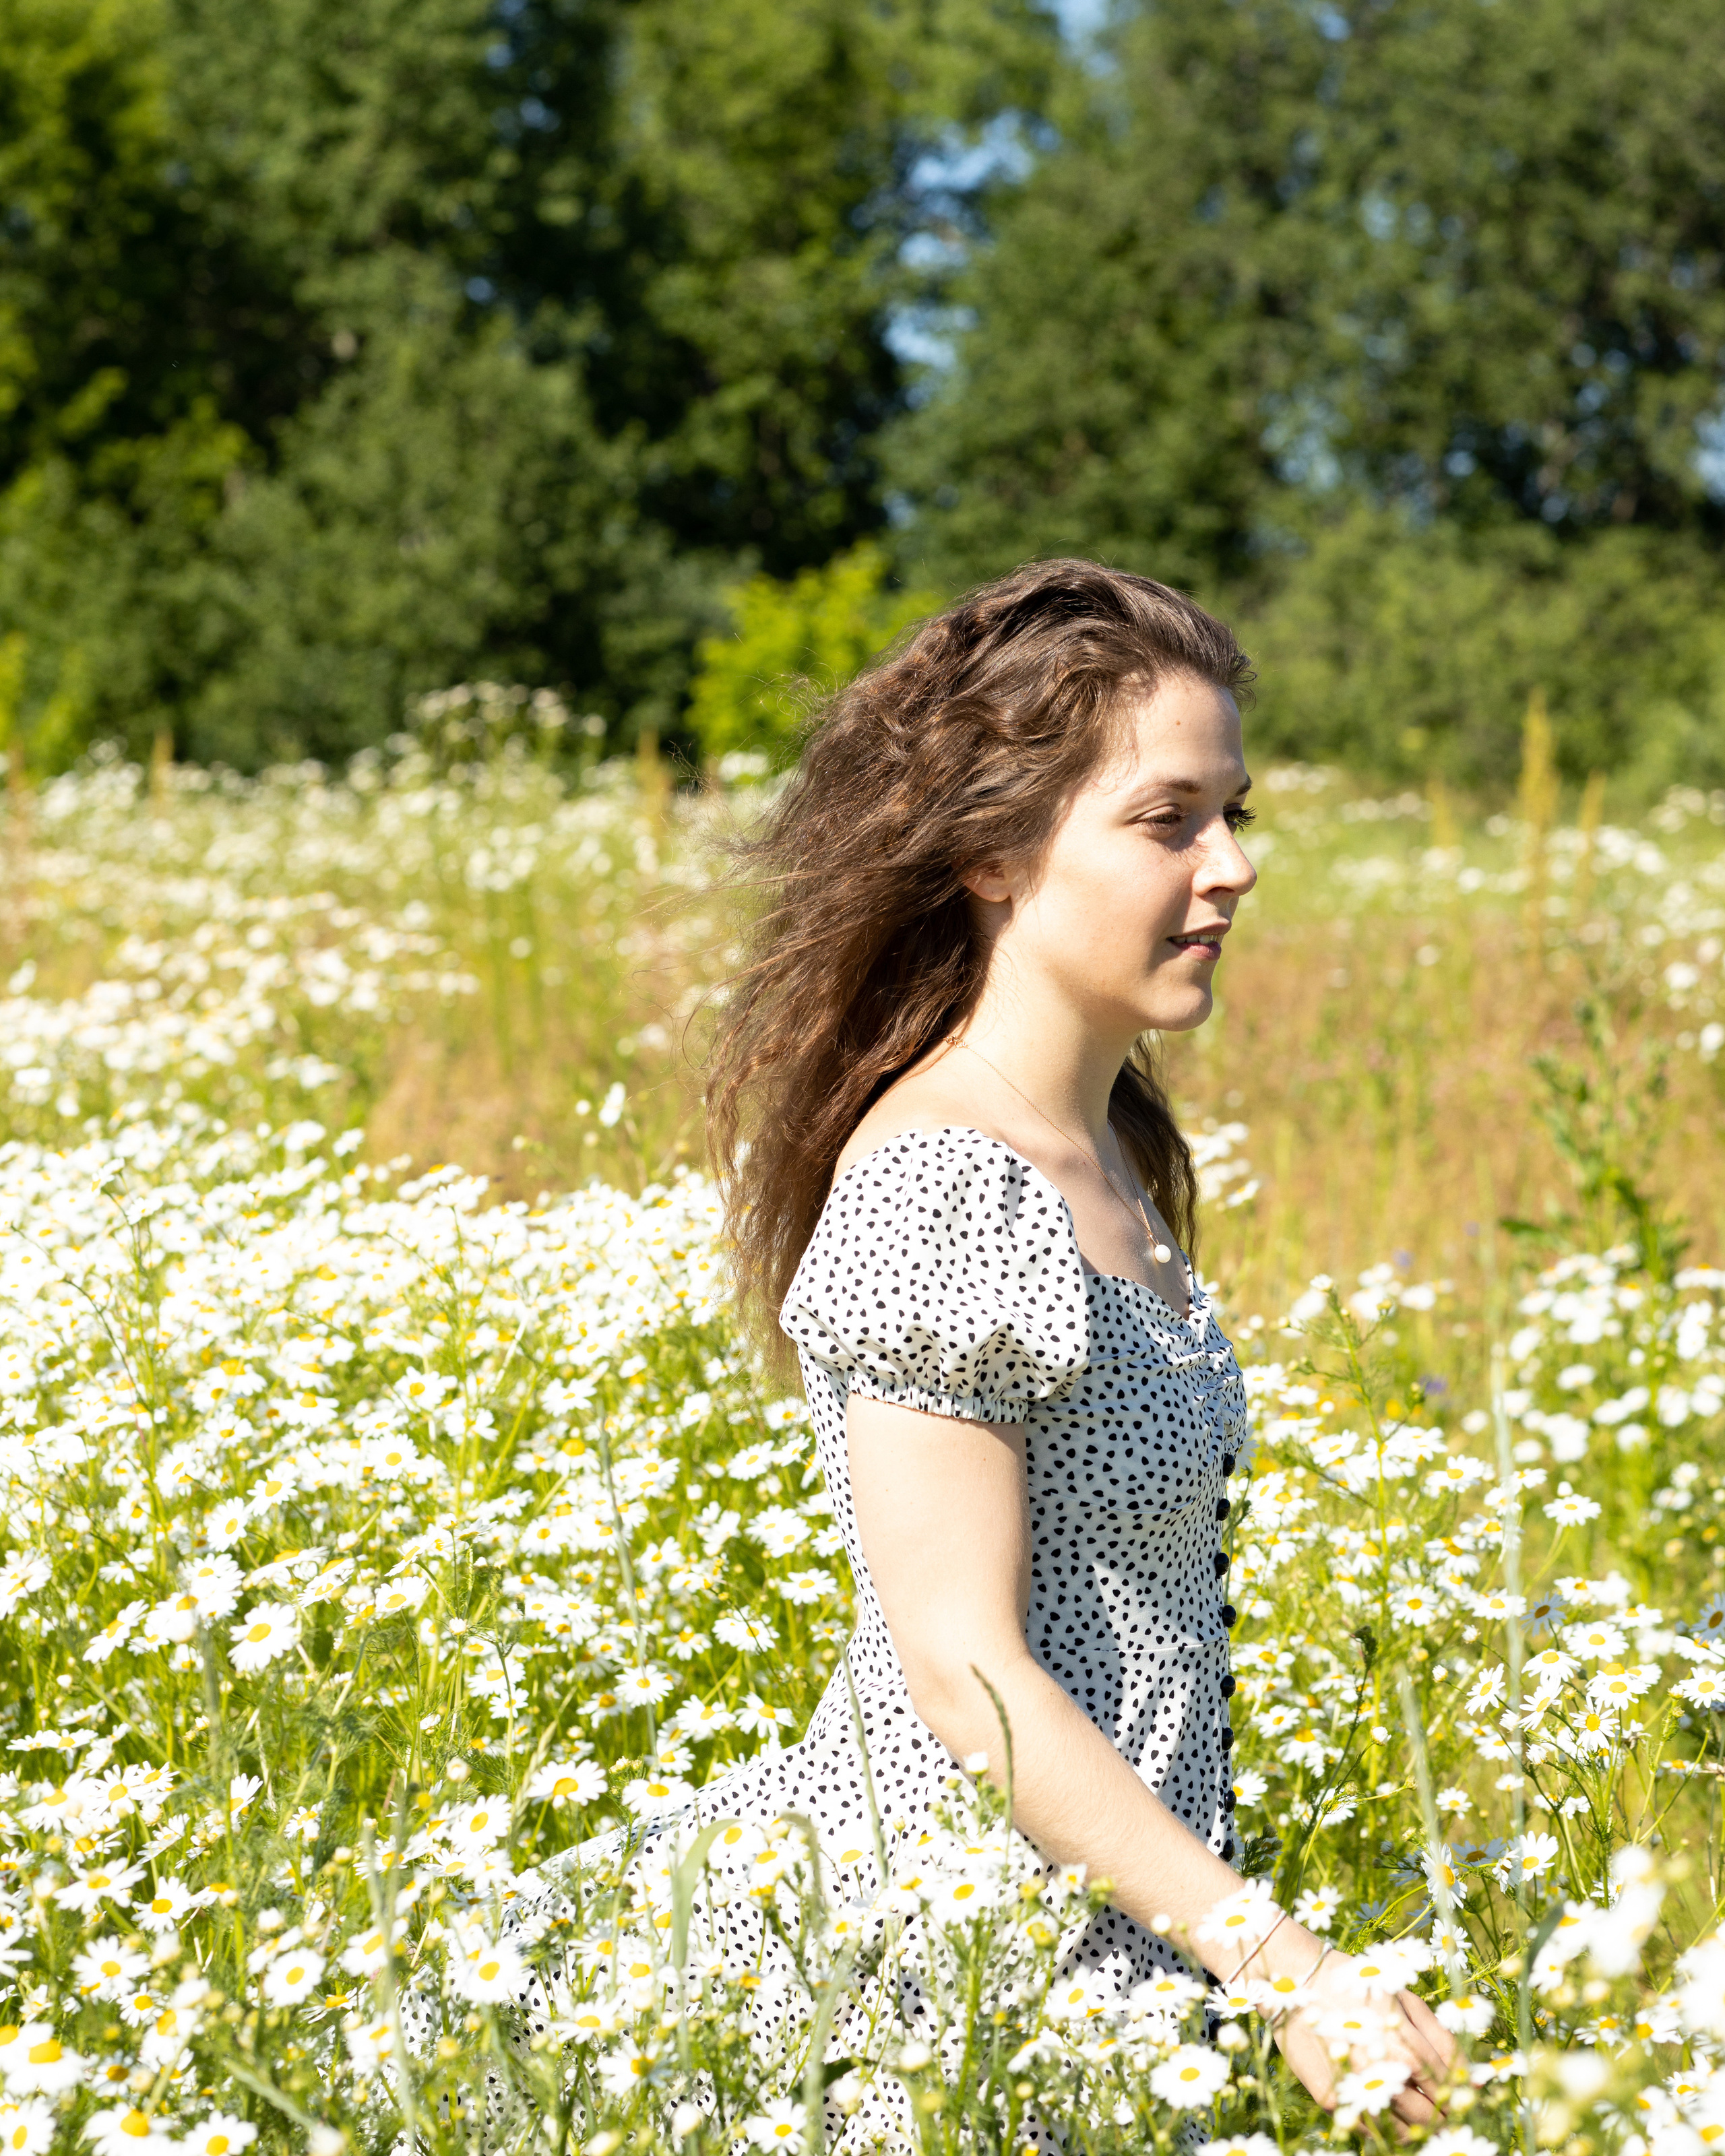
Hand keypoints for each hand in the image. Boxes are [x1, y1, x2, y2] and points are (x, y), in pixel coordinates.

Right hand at [1259, 1934, 1456, 2127]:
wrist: (1294, 1975)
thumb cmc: (1355, 1981)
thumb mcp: (1403, 1997)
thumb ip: (1441, 2038)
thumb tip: (1477, 2079)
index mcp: (1406, 2044)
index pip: (1449, 2087)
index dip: (1461, 2094)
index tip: (1464, 2095)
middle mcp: (1384, 2071)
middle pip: (1430, 2115)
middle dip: (1442, 2115)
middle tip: (1442, 2111)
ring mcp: (1357, 2088)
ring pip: (1405, 2132)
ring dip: (1418, 2128)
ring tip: (1417, 2115)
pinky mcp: (1333, 2098)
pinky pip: (1371, 2130)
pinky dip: (1385, 2128)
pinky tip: (1386, 2110)